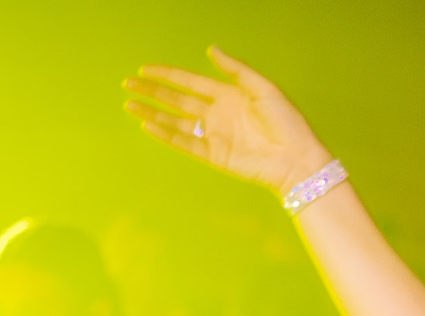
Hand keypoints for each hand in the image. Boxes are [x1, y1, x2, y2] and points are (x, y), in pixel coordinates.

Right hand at [124, 47, 332, 195]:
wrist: (296, 157)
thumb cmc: (286, 121)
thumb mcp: (263, 87)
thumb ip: (235, 70)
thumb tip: (211, 49)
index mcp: (228, 95)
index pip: (190, 81)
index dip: (168, 75)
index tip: (145, 69)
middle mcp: (217, 113)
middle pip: (177, 100)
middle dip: (153, 92)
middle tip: (128, 85)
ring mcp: (214, 135)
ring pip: (176, 121)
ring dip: (153, 112)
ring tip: (130, 105)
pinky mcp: (215, 155)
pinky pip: (186, 142)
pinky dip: (167, 135)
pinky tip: (149, 125)